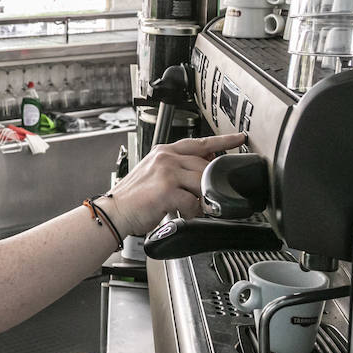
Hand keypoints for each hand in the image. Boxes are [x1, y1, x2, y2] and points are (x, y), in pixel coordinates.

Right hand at [105, 133, 245, 236]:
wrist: (114, 212)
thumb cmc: (133, 199)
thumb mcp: (154, 175)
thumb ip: (176, 170)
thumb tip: (200, 175)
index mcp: (163, 152)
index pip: (199, 143)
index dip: (222, 141)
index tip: (238, 138)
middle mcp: (165, 158)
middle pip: (204, 165)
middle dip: (210, 183)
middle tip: (208, 196)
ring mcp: (166, 172)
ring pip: (202, 182)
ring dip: (201, 199)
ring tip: (193, 208)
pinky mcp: (167, 189)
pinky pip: (193, 201)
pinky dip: (192, 212)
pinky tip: (184, 214)